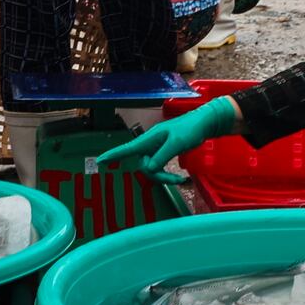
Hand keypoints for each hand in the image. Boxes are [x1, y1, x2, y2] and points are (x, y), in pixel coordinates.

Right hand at [97, 97, 236, 183]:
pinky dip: (167, 173)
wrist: (205, 123)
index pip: (128, 148)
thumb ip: (162, 156)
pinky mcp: (165, 151)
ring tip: (181, 180)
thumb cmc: (190, 129)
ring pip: (153, 167)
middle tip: (176, 180)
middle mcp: (151, 143)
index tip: (100, 161)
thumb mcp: (177, 143)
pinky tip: (180, 178)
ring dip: (164, 176)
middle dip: (157, 175)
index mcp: (150, 138)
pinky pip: (160, 165)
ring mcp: (158, 148)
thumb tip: (147, 168)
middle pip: (144, 164)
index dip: (114, 155)